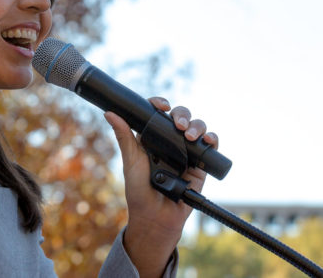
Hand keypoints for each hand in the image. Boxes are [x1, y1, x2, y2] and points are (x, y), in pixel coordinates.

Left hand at [104, 97, 218, 277]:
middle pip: (181, 117)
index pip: (158, 114)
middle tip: (178, 124)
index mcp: (152, 138)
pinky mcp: (200, 165)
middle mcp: (170, 142)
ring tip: (190, 136)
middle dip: (182, 115)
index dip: (160, 105)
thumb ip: (124, 137)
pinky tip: (207, 141)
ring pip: (197, 128)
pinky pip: (210, 147)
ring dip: (197, 126)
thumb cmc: (138, 191)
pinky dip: (212, 139)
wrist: (156, 217)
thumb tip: (110, 113)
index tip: (162, 106)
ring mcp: (186, 152)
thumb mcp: (131, 161)